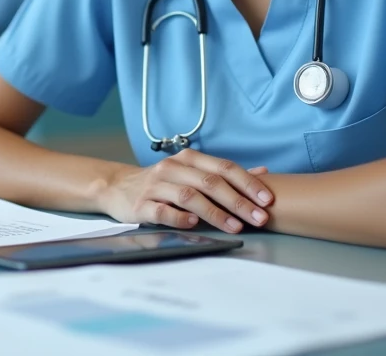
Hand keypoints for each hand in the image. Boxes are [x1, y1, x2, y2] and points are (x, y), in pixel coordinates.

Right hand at [99, 150, 273, 233]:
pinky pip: (162, 211)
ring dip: (215, 212)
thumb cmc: (163, 182)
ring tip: (235, 226)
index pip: (223, 168)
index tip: (267, 200)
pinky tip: (194, 224)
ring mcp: (156, 186)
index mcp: (189, 159)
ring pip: (189, 196)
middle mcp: (173, 168)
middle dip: (238, 201)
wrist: (117, 187)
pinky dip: (179, 217)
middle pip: (210, 182)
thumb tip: (263, 173)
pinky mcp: (141, 205)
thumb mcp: (192, 172)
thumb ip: (224, 174)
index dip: (247, 183)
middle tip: (259, 217)